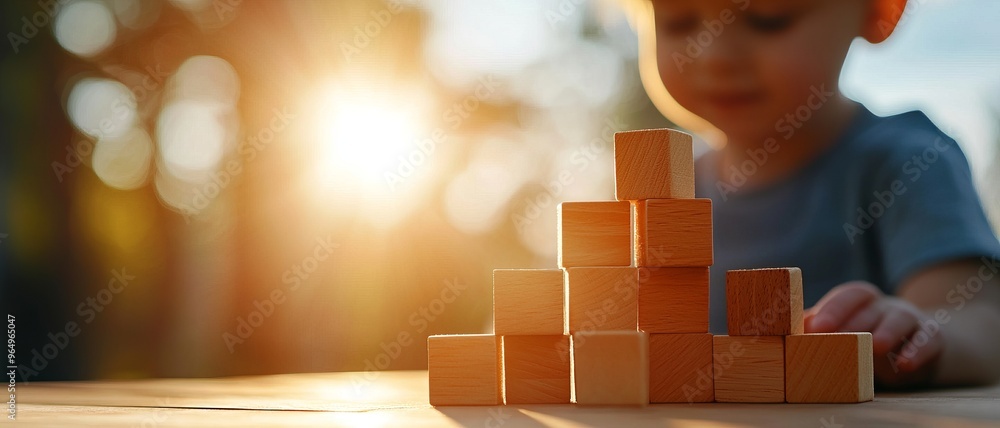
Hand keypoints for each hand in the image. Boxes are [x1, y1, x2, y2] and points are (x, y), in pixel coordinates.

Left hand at [804, 281, 943, 387]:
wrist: (917, 345)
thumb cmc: (867, 335)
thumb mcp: (844, 330)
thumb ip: (818, 327)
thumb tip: (785, 330)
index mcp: (861, 300)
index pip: (848, 296)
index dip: (832, 309)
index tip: (815, 327)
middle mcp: (885, 305)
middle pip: (870, 309)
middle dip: (853, 324)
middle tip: (837, 340)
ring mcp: (911, 319)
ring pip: (901, 318)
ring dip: (888, 331)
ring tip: (876, 347)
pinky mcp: (932, 338)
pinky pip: (928, 340)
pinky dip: (918, 351)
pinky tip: (905, 365)